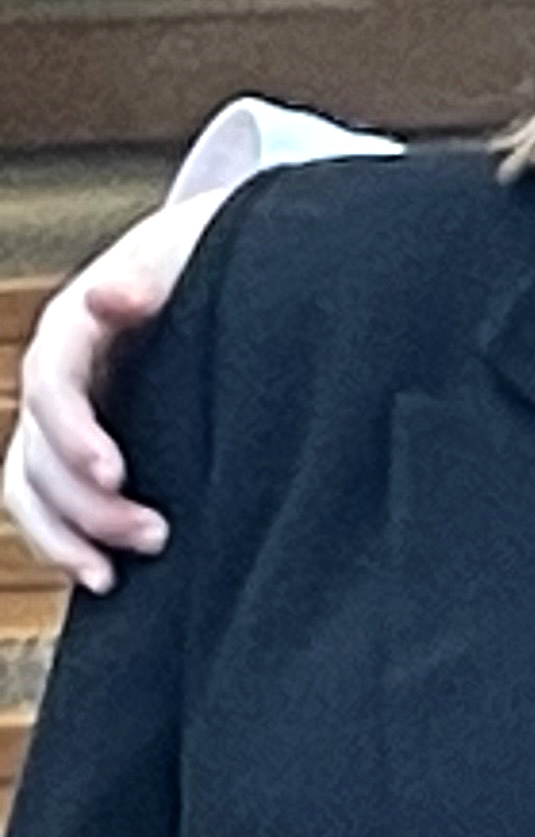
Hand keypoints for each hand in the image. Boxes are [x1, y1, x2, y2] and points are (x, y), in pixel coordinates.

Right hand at [6, 190, 225, 588]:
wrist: (201, 268)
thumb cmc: (198, 263)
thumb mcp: (182, 259)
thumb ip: (148, 283)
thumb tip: (112, 297)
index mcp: (71, 328)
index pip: (51, 387)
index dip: (75, 435)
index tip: (116, 476)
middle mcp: (52, 376)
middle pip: (40, 453)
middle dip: (87, 503)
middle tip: (156, 534)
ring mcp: (55, 418)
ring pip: (30, 489)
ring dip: (70, 535)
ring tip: (118, 572)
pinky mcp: (70, 451)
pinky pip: (43, 505)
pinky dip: (63, 543)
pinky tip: (100, 577)